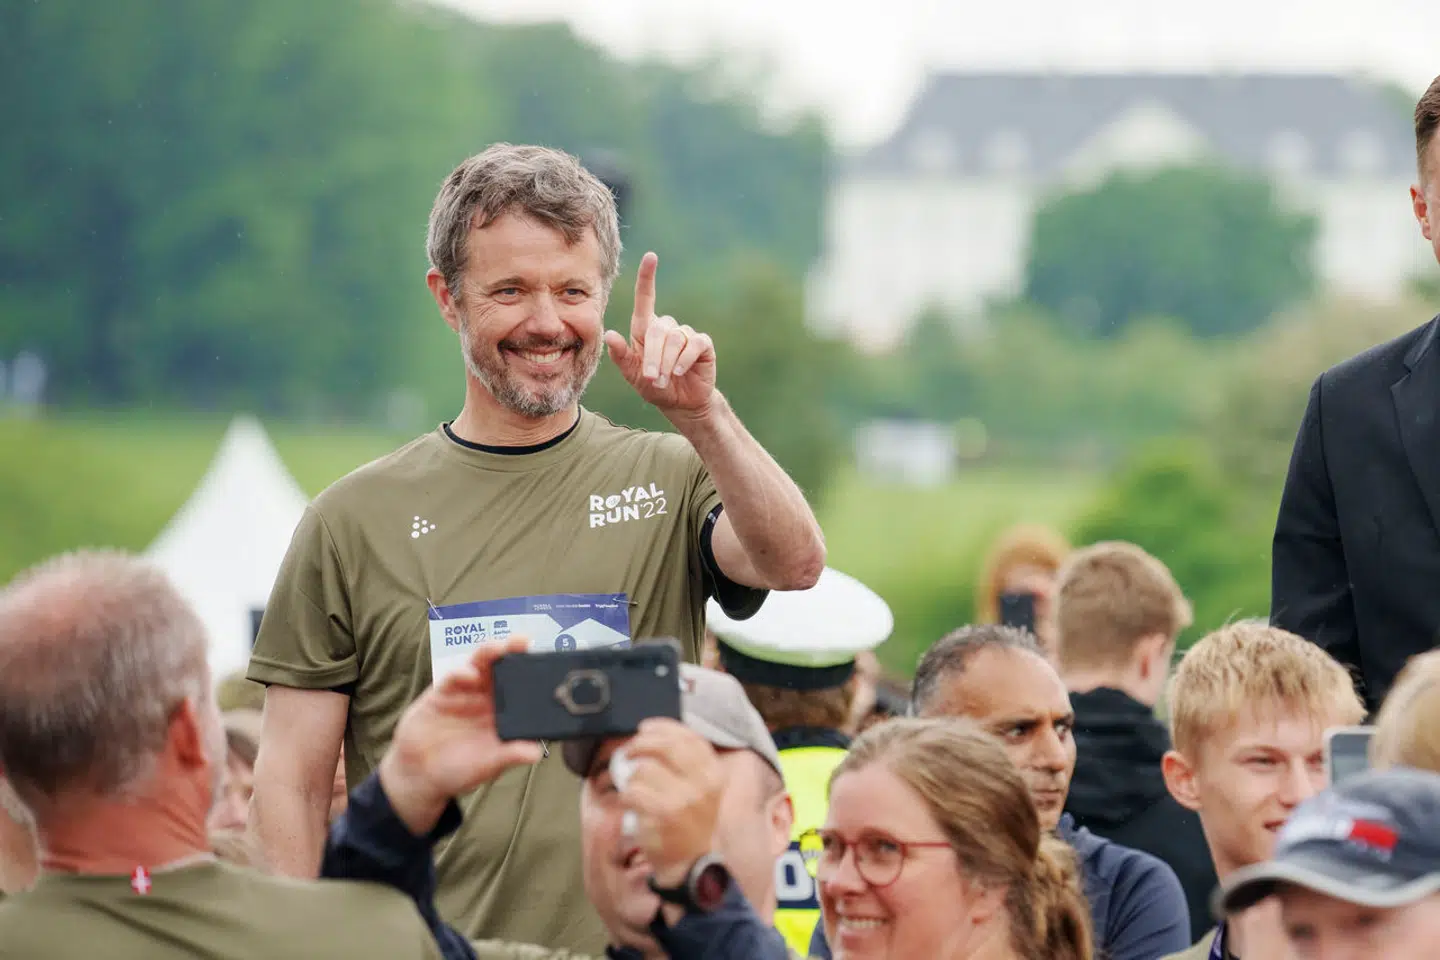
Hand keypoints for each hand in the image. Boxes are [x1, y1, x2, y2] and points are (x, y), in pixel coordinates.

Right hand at [378, 638, 542, 834]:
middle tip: (524, 640)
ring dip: (489, 653)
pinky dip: (461, 673)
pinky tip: (470, 674)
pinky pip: (453, 678)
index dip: (532, 672)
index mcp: (503, 711)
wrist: (421, 776)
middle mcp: (486, 697)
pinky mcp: (441, 693)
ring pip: (479, 665)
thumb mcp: (489, 765)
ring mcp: (464, 692)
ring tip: (500, 647)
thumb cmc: (460, 770)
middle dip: (513, 651)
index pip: (521, 686)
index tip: (546, 662)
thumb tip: (536, 753)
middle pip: (502, 667)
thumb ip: (510, 755)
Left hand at [604, 252, 716, 418]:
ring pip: (674, 339)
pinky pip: (693, 345)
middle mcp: (666, 327)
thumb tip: (610, 335)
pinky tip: (680, 372)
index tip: (650, 257)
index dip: (647, 277)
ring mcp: (686, 335)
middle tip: (651, 378)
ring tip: (665, 380)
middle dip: (652, 356)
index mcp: (645, 329)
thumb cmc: (654, 387)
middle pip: (657, 329)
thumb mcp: (632, 375)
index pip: (646, 298)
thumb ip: (622, 356)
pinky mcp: (703, 345)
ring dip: (666, 362)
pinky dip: (684, 360)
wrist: (680, 404)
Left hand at [617, 718, 723, 886]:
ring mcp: (683, 799)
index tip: (645, 728)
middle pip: (665, 746)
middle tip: (629, 752)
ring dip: (632, 778)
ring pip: (643, 770)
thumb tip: (655, 734)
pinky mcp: (662, 815)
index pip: (689, 737)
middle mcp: (702, 784)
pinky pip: (632, 792)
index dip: (663, 727)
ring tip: (636, 790)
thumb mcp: (702, 790)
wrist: (693, 866)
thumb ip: (687, 763)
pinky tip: (631, 804)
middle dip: (640, 744)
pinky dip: (626, 796)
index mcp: (713, 774)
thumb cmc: (692, 824)